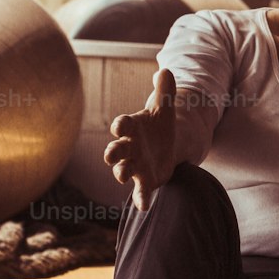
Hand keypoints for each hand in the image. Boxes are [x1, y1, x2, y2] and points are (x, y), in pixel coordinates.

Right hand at [104, 67, 177, 211]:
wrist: (167, 146)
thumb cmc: (160, 126)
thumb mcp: (166, 108)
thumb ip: (165, 91)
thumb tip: (166, 70)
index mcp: (132, 128)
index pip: (122, 125)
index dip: (121, 125)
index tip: (121, 126)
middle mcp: (129, 148)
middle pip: (115, 150)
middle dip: (112, 152)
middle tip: (111, 154)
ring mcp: (135, 165)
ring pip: (122, 170)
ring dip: (120, 172)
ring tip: (122, 174)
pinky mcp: (145, 180)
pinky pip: (141, 191)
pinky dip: (141, 199)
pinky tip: (144, 207)